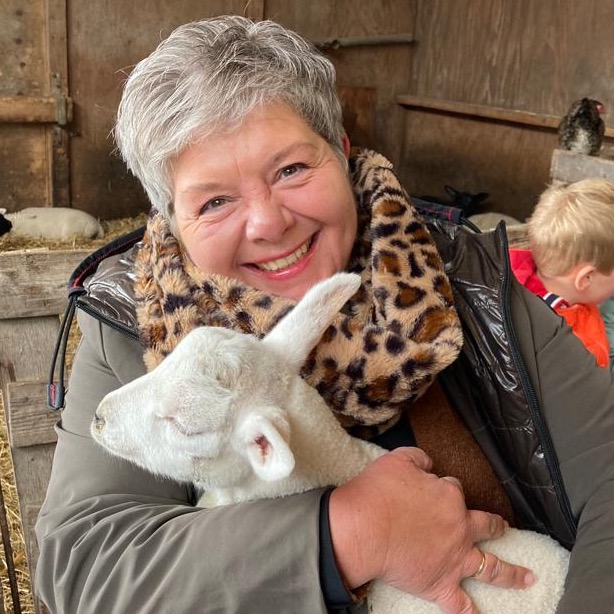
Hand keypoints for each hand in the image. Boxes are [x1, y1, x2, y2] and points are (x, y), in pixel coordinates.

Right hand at [328, 447, 534, 613]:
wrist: (363, 528)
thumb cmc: (377, 493)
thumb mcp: (397, 461)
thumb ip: (418, 458)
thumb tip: (429, 464)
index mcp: (449, 497)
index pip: (455, 490)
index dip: (444, 491)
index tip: (434, 492)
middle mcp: (459, 528)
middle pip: (487, 526)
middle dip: (497, 527)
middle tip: (503, 529)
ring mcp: (454, 559)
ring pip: (491, 567)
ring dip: (511, 574)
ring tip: (526, 578)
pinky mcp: (441, 584)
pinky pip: (462, 605)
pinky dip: (473, 613)